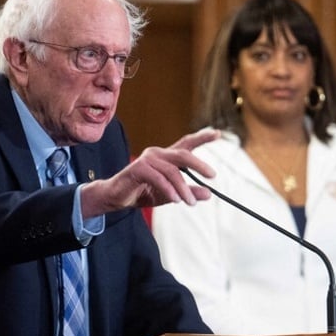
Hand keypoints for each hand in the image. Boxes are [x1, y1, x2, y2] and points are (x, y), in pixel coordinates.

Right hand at [81, 128, 218, 216]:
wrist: (116, 198)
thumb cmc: (142, 193)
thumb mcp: (170, 195)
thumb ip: (188, 192)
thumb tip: (209, 194)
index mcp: (166, 157)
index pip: (186, 144)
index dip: (202, 137)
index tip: (218, 134)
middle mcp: (157, 154)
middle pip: (183, 154)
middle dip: (199, 164)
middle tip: (213, 175)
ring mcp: (147, 159)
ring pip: (172, 171)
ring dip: (183, 188)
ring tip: (190, 202)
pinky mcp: (138, 168)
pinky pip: (158, 178)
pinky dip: (169, 189)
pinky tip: (176, 200)